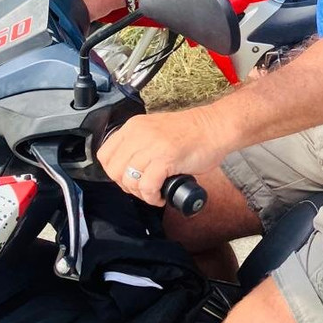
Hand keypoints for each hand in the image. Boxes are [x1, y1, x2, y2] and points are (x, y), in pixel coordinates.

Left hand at [98, 107, 229, 205]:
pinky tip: (161, 196)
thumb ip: (139, 144)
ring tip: (154, 192)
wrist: (216, 127)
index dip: (114, 172)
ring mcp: (152, 145)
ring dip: (141, 193)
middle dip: (126, 186)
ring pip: (129, 180)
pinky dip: (152, 197)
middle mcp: (139, 134)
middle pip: (114, 170)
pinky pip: (147, 186)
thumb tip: (127, 170)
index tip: (128, 178)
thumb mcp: (156, 130)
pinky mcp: (166, 158)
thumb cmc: (193, 132)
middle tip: (143, 188)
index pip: (105, 154)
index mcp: (134, 126)